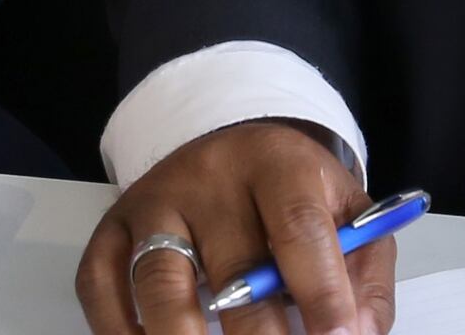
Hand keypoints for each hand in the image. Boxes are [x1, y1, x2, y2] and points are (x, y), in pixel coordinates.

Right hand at [79, 120, 390, 334]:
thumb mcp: (345, 211)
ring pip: (158, 280)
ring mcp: (153, 203)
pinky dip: (120, 330)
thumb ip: (362, 274)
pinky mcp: (112, 229)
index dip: (321, 293)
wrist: (228, 148)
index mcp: (277, 164)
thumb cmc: (293, 194)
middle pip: (232, 268)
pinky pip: (102, 285)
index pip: (299, 228)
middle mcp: (208, 179)